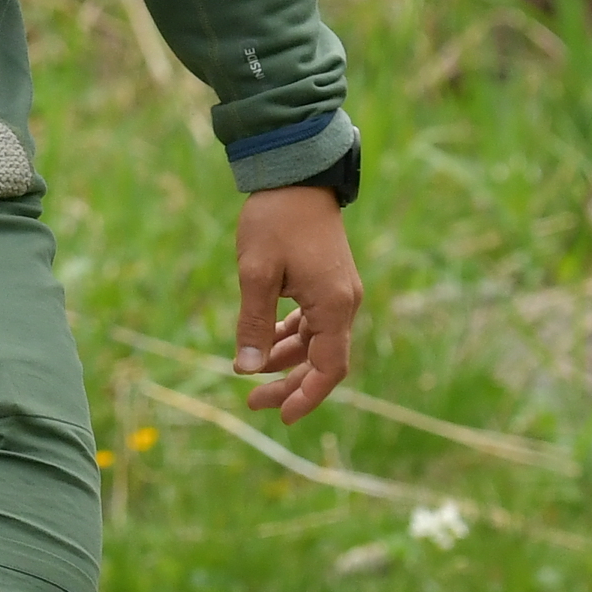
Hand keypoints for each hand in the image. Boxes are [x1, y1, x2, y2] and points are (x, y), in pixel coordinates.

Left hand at [233, 183, 361, 420]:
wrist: (297, 174)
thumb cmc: (276, 220)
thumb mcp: (256, 273)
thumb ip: (254, 324)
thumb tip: (247, 368)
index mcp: (333, 306)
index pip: (329, 369)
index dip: (307, 397)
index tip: (282, 417)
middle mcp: (344, 304)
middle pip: (323, 362)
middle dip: (290, 385)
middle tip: (252, 400)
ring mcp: (339, 293)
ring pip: (317, 344)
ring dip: (287, 361)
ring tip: (249, 372)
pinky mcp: (328, 283)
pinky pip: (314, 324)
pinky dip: (291, 337)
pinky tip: (266, 341)